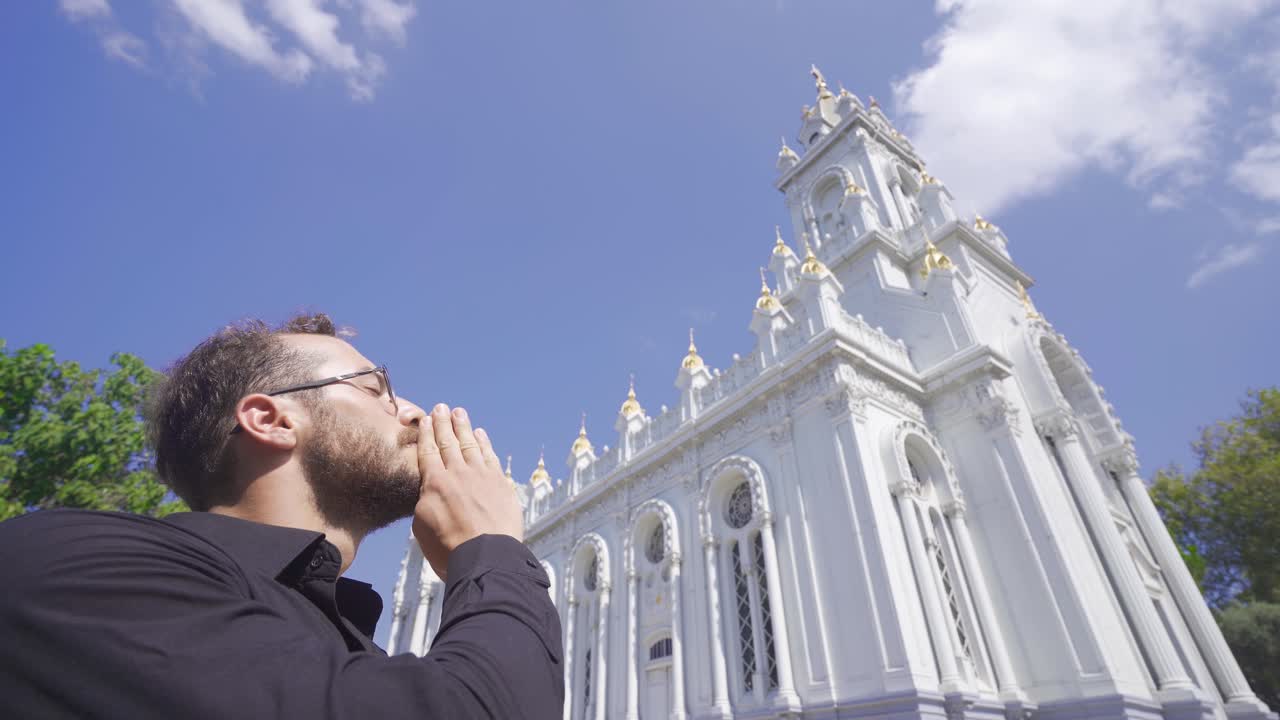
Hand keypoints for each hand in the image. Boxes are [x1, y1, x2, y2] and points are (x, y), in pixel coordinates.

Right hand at [412, 404, 523, 580]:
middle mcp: (458, 474)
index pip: (428, 452)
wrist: (486, 557)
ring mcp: (482, 476)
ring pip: (470, 444)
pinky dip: (484, 443)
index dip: (426, 434)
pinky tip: (481, 434)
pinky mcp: (501, 483)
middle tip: (441, 407)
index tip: (425, 420)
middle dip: (443, 423)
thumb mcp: (422, 527)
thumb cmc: (450, 550)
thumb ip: (425, 502)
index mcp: (434, 484)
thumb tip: (430, 491)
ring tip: (459, 412)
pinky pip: (490, 456)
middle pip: (448, 442)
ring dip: (464, 427)